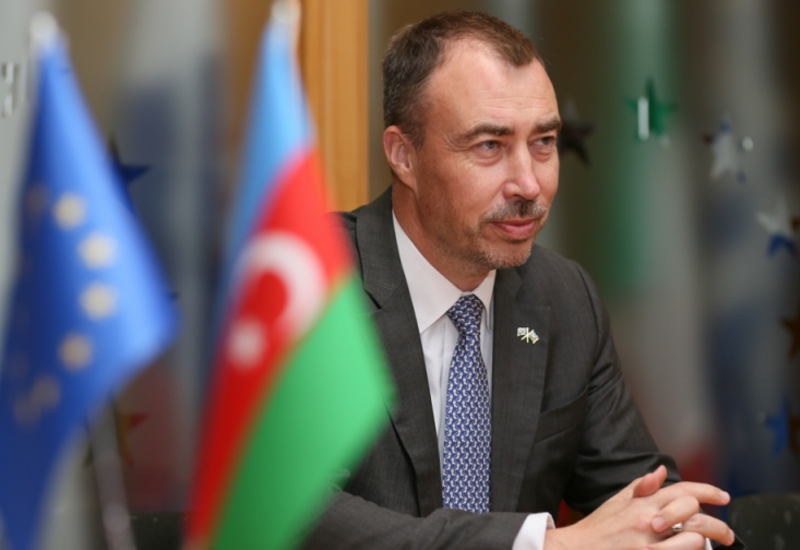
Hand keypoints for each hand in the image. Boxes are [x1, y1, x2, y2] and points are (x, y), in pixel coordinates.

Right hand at [543, 466, 735, 549]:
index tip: (723, 497)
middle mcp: (648, 521)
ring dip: (701, 545)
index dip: (708, 491)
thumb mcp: (617, 501)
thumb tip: (661, 471)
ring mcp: (649, 544)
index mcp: (642, 503)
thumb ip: (641, 486)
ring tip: (702, 549)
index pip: (682, 489)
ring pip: (693, 540)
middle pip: (695, 516)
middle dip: (719, 526)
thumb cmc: (597, 529)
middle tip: (727, 535)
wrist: (577, 549)